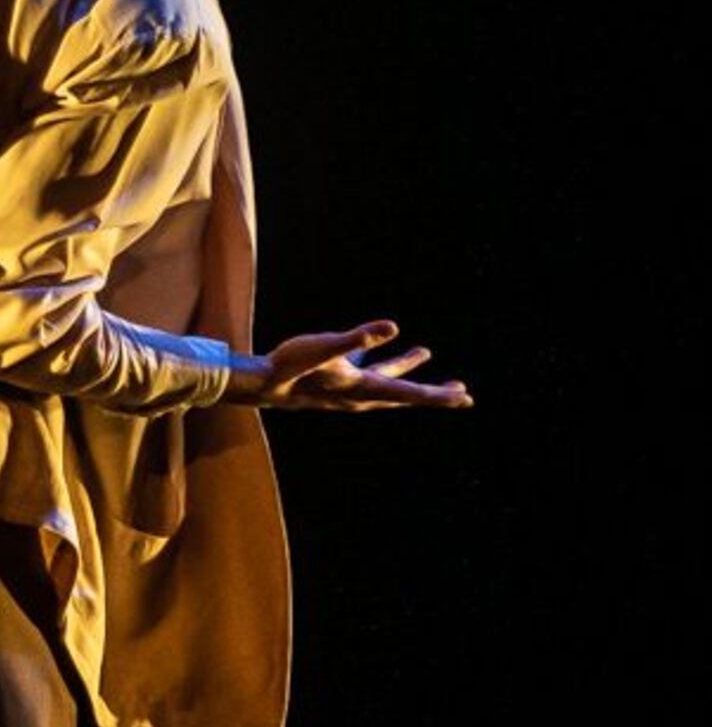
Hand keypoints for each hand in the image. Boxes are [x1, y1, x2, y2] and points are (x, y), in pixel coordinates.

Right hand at [237, 320, 472, 410]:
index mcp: (364, 387)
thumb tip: (393, 327)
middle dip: (434, 394)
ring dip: (408, 371)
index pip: (410, 394)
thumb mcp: (324, 347)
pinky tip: (378, 351)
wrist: (261, 384)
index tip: (464, 398)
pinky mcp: (336, 379)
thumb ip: (358, 338)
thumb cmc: (290, 366)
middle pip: (406, 395)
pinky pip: (367, 373)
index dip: (438, 395)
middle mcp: (361, 393)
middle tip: (463, 395)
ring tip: (424, 352)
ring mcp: (348, 388)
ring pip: (387, 383)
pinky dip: (380, 364)